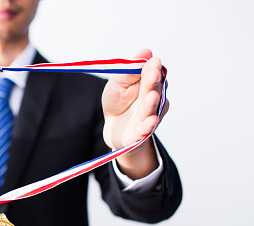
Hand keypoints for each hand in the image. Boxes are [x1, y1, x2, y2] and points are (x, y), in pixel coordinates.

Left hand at [101, 49, 168, 178]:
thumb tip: (146, 52)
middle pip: (155, 89)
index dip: (153, 68)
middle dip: (154, 82)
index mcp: (148, 84)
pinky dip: (149, 125)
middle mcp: (153, 99)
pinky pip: (146, 129)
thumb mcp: (117, 84)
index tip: (154, 61)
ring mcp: (149, 116)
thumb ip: (130, 71)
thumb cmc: (117, 102)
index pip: (154, 74)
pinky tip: (151, 120)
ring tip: (152, 96)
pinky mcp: (142, 132)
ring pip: (152, 109)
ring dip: (152, 103)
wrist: (112, 128)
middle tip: (154, 73)